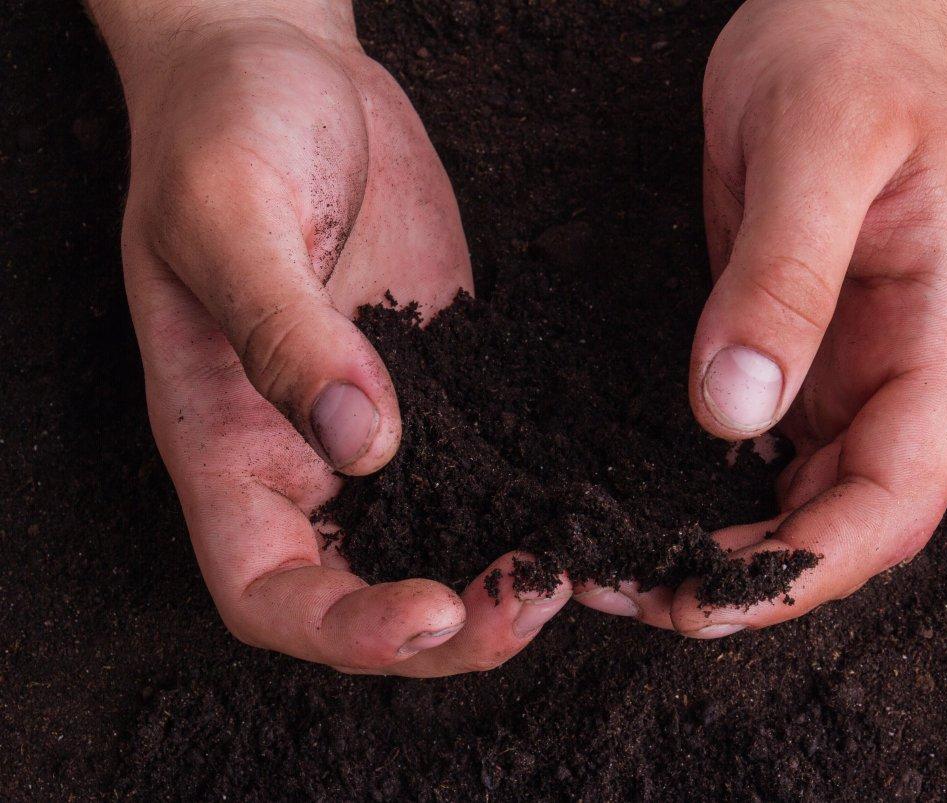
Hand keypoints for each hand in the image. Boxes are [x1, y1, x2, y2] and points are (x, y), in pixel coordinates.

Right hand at [96, 0, 568, 673]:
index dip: (341, 629)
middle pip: (365, 592)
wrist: (284, 68)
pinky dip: (532, 501)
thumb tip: (361, 441)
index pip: (266, 590)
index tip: (425, 613)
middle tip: (534, 598)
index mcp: (223, 440)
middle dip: (449, 627)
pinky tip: (590, 503)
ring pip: (437, 541)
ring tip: (576, 566)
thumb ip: (284, 331)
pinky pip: (487, 462)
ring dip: (501, 575)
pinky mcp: (442, 379)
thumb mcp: (230, 214)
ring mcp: (378, 420)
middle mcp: (301, 453)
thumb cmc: (221, 127)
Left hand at [575, 0, 946, 633]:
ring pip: (801, 499)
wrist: (838, 21)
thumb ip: (784, 278)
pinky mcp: (793, 351)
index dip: (815, 567)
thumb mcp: (818, 147)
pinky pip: (761, 450)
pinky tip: (647, 506)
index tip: (717, 600)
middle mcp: (902, 371)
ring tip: (629, 570)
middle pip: (846, 519)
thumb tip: (736, 412)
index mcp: (942, 336)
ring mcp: (848, 367)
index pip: (899, 496)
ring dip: (724, 551)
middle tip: (644, 596)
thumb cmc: (847, 61)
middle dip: (756, 580)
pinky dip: (710, 496)